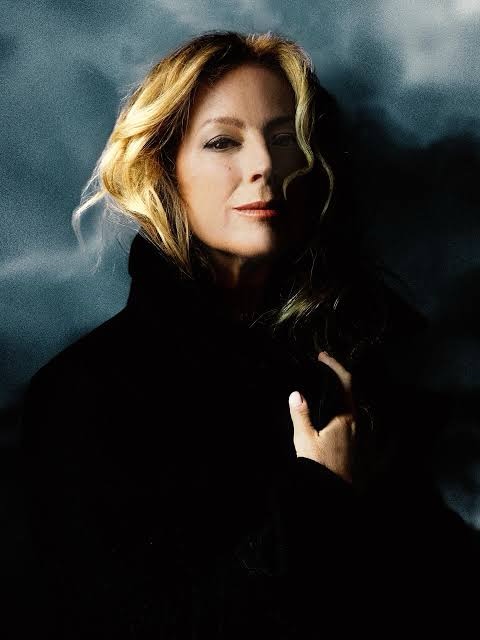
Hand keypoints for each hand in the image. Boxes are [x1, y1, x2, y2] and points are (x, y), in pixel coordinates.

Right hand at [288, 351, 355, 483]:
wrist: (332, 494)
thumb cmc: (319, 466)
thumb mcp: (305, 439)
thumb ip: (300, 415)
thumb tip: (296, 393)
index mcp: (345, 417)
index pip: (345, 383)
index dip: (334, 366)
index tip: (323, 356)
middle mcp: (355, 422)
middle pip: (349, 392)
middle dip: (337, 377)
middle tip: (322, 366)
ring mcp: (356, 434)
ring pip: (349, 405)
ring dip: (338, 392)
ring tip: (323, 385)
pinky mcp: (353, 443)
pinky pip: (347, 417)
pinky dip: (338, 406)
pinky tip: (328, 411)